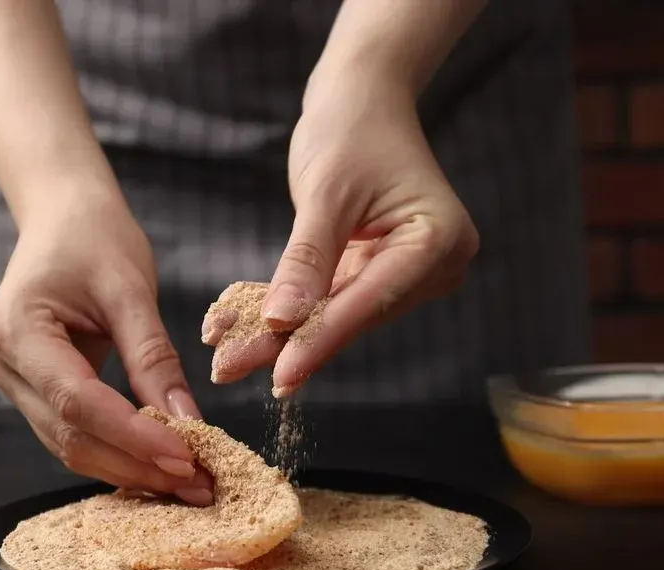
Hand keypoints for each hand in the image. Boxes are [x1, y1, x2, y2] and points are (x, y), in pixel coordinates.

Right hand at [0, 193, 212, 505]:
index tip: (185, 456)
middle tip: (197, 483)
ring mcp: (11, 380)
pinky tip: (156, 463)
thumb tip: (186, 420)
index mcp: (16, 327)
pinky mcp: (31, 389)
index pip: (77, 400)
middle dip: (136, 464)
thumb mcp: (131, 289)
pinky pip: (72, 432)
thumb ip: (154, 357)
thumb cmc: (93, 237)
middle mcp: (2, 361)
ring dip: (128, 468)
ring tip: (185, 481)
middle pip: (70, 435)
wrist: (63, 216)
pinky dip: (115, 451)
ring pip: (68, 444)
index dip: (132, 436)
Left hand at [205, 74, 478, 396]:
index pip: (371, 302)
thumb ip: (306, 260)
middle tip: (230, 370)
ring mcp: (406, 272)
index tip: (280, 375)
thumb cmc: (351, 130)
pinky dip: (286, 309)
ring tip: (225, 356)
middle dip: (289, 342)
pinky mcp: (376, 272)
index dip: (321, 339)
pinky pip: (327, 298)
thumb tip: (281, 323)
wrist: (361, 98)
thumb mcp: (326, 193)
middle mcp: (432, 265)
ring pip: (334, 314)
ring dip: (278, 333)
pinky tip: (239, 329)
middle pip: (351, 315)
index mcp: (438, 241)